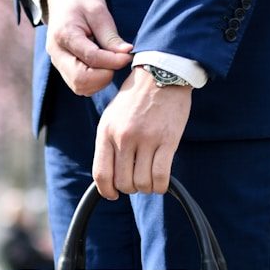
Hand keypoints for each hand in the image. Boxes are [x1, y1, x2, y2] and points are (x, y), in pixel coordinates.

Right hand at [44, 0, 132, 95]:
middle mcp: (57, 53)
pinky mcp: (63, 69)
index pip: (91, 58)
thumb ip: (110, 36)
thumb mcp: (98, 10)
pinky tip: (102, 66)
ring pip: (80, 87)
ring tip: (110, 62)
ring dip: (100, 81)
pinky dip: (94, 82)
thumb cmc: (80, 0)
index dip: (112, 61)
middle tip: (117, 61)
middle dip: (104, 75)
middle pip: (80, 80)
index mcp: (64, 35)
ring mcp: (58, 63)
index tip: (127, 56)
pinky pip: (79, 85)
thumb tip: (126, 54)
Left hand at [92, 66, 191, 196]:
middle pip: (123, 182)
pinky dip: (161, 186)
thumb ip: (107, 143)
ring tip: (149, 180)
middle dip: (130, 188)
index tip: (113, 194)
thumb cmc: (136, 98)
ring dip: (146, 187)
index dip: (106, 191)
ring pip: (142, 182)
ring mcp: (146, 139)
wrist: (161, 74)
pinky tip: (161, 182)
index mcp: (106, 132)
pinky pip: (161, 176)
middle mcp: (123, 137)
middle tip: (137, 181)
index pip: (101, 174)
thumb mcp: (112, 117)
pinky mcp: (167, 141)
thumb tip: (108, 174)